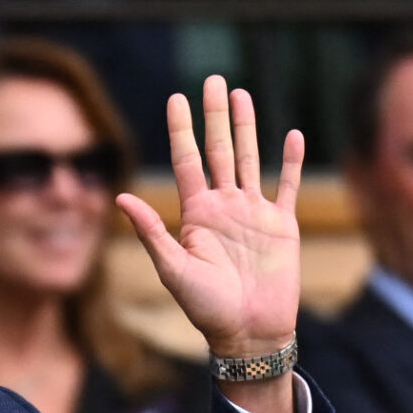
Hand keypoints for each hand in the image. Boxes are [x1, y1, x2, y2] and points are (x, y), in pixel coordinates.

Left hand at [118, 78, 302, 412]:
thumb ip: (151, 233)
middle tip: (212, 79)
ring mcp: (254, 213)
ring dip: (246, 127)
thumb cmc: (206, 308)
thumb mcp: (173, 270)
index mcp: (196, 214)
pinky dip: (291, 161)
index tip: (176, 97)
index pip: (187, 160)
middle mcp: (224, 207)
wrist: (249, 333)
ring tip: (242, 95)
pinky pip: (287, 186)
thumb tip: (120, 198)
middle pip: (218, 150)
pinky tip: (292, 135)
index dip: (182, 129)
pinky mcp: (282, 225)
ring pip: (249, 158)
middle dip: (214, 115)